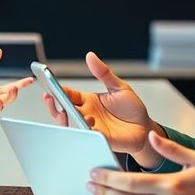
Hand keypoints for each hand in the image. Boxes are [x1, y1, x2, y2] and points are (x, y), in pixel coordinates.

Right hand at [42, 52, 160, 164]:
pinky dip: (83, 130)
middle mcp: (86, 114)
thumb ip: (103, 73)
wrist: (145, 128)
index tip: (50, 85)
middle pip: (63, 111)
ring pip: (70, 125)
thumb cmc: (132, 108)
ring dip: (65, 119)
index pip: (68, 95)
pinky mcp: (99, 138)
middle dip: (53, 105)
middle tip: (49, 98)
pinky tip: (87, 122)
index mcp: (88, 100)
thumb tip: (90, 56)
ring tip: (64, 112)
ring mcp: (91, 127)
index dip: (57, 90)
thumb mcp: (118, 87)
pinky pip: (87, 136)